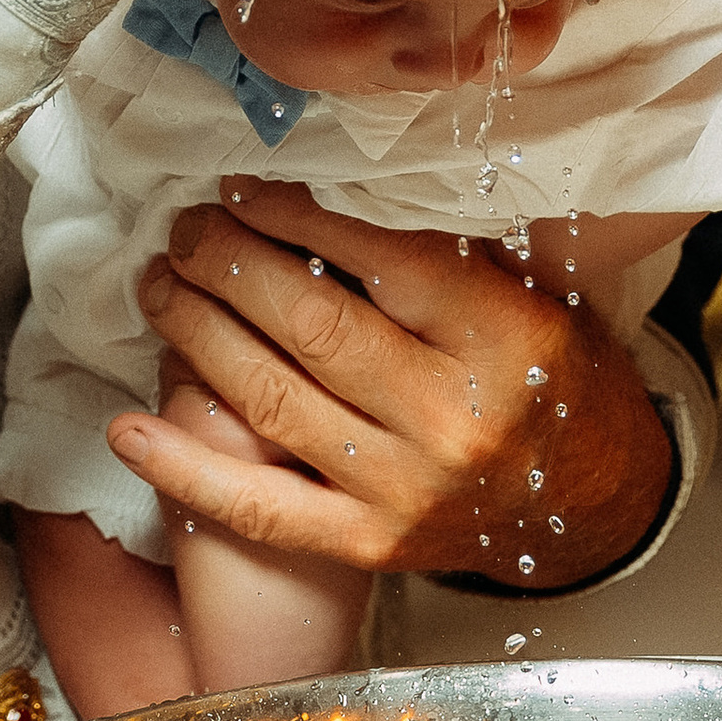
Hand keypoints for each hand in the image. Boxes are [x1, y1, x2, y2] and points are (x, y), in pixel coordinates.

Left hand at [104, 177, 671, 587]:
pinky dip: (185, 468)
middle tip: (185, 229)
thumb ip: (446, 244)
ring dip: (196, 333)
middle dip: (229, 263)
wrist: (594, 504)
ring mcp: (405, 489)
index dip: (294, 214)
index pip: (380, 257)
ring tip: (158, 285)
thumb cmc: (554, 377)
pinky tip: (127, 428)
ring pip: (271, 400)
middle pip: (312, 324)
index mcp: (504, 337)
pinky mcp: (367, 544)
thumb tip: (334, 176)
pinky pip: (259, 508)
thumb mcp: (533, 293)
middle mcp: (454, 417)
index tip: (243, 187)